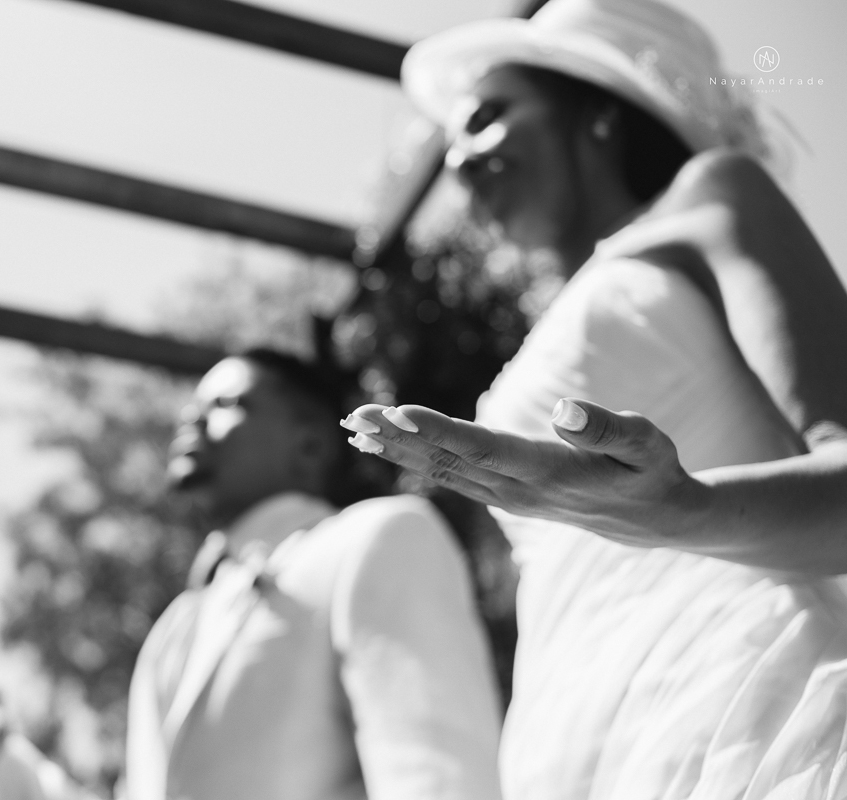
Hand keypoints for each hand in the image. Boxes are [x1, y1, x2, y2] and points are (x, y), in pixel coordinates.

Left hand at [341, 399, 708, 546]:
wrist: (654, 521)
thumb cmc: (653, 472)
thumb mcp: (646, 444)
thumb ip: (605, 428)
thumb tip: (564, 410)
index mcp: (547, 472)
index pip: (481, 448)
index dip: (437, 430)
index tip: (397, 411)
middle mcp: (517, 489)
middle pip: (448, 459)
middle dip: (400, 436)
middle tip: (355, 416)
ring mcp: (506, 496)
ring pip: (442, 468)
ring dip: (399, 447)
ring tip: (356, 426)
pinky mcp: (502, 494)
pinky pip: (450, 474)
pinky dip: (416, 456)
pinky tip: (387, 443)